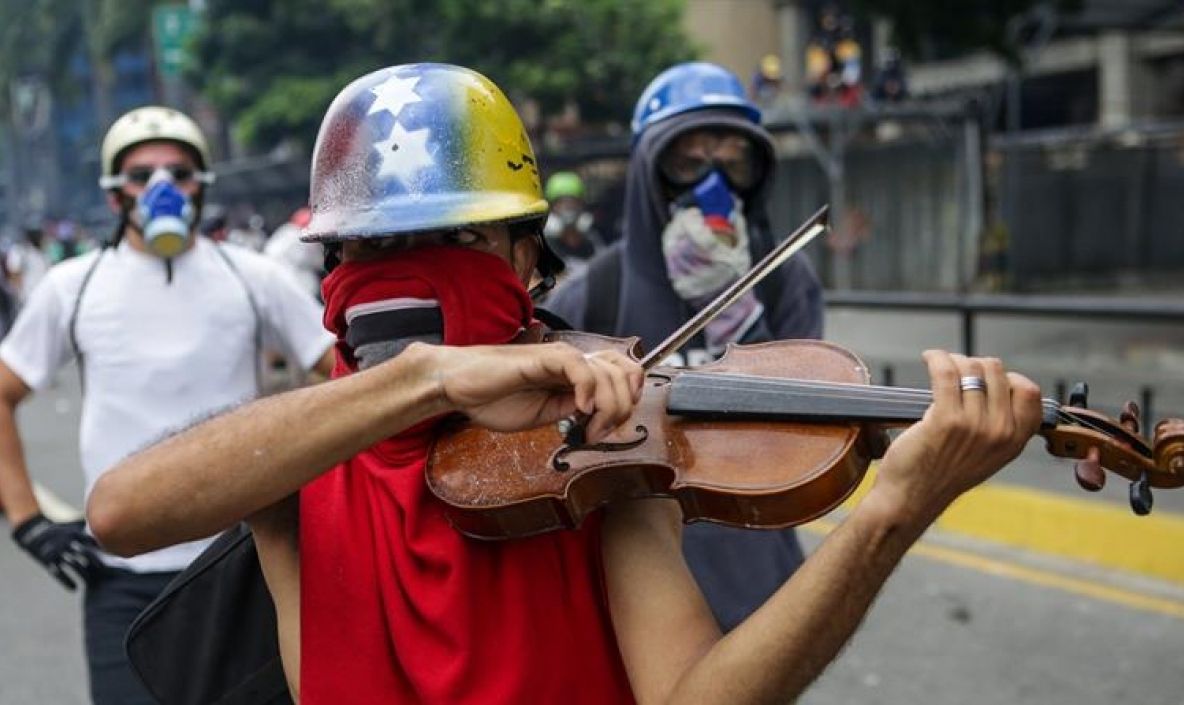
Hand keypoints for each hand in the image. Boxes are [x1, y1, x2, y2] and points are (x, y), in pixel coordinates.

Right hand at [12, 513, 101, 590]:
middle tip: (103, 568)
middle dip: (92, 560)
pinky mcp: (47, 561)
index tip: (109, 553)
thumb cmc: (59, 530)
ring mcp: (55, 552)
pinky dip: (66, 580)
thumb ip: (87, 529)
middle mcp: (63, 541)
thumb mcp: (71, 526)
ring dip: (81, 572)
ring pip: (70, 563)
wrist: (33, 532)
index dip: (97, 546)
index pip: (87, 539)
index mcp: (71, 532)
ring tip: (90, 583)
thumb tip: (105, 528)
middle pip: (81, 552)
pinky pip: (57, 572)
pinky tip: (74, 589)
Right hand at [423, 342, 643, 442]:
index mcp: (573, 374)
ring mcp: (558, 358)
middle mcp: (571, 362)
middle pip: (622, 373)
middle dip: (621, 408)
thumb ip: (572, 412)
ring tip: (588, 428)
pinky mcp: (542, 358)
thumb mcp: (545, 415)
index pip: (621, 371)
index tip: (617, 423)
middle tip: (599, 433)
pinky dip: (587, 390)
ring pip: (607, 372)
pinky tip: (579, 409)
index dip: (631, 394)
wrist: (458, 387)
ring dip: (607, 406)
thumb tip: (599, 419)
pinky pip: (578, 366)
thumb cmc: (494, 399)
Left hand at [872, 351, 1042, 525]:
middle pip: (996, 371)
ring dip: (952, 360)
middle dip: (974, 364)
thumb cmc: (942, 474)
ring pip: (970, 368)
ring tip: (940, 365)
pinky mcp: (945, 420)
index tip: (987, 378)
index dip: (1008, 377)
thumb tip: (994, 383)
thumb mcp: (986, 456)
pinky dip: (936, 358)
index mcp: (1015, 441)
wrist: (911, 498)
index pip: (1029, 392)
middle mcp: (1000, 433)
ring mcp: (974, 426)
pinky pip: (946, 372)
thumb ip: (998, 426)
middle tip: (955, 370)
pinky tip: (929, 358)